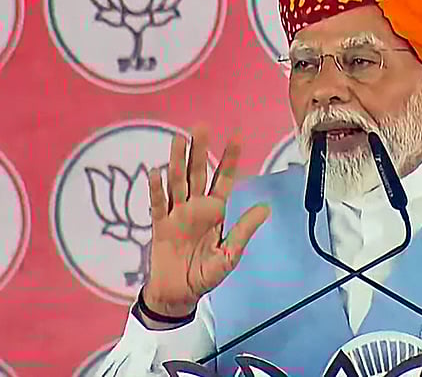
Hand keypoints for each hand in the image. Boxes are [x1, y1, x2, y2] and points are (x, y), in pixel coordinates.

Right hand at [141, 125, 269, 318]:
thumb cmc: (205, 275)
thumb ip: (244, 230)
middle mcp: (195, 207)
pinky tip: (156, 173)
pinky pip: (158, 205)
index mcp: (215, 211)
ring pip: (177, 182)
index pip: (224, 179)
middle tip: (201, 126)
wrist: (179, 295)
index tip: (237, 136)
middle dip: (200, 150)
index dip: (230, 159)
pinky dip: (157, 189)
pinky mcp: (160, 226)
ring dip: (177, 161)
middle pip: (198, 173)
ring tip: (178, 140)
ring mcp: (176, 214)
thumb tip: (265, 207)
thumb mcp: (230, 255)